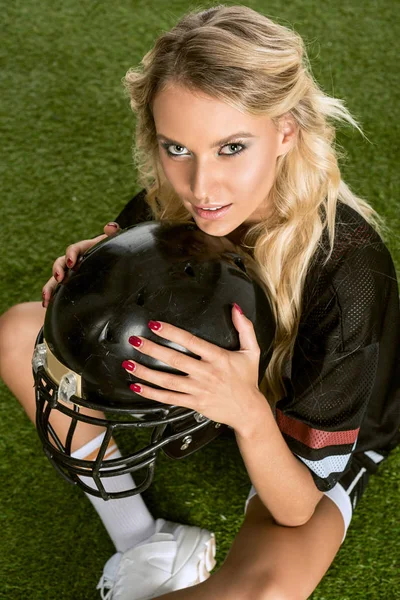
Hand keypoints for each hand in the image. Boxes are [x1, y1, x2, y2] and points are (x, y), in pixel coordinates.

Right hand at [41, 222, 120, 307]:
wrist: (117, 264)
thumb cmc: (115, 251)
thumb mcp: (116, 241)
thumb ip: (114, 232)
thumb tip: (109, 226)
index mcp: (84, 249)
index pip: (74, 249)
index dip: (71, 255)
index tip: (71, 263)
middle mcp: (74, 260)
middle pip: (60, 263)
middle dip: (57, 270)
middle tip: (59, 279)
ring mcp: (71, 273)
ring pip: (55, 278)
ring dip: (49, 287)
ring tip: (46, 298)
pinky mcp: (71, 284)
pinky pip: (58, 290)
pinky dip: (51, 296)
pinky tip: (46, 305)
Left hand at [122, 303, 268, 434]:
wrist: (249, 411)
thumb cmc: (247, 380)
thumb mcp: (252, 351)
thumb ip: (245, 328)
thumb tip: (236, 309)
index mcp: (218, 358)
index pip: (192, 342)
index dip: (172, 333)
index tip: (155, 325)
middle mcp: (206, 374)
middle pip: (175, 360)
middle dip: (152, 350)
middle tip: (136, 340)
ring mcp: (198, 390)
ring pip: (167, 381)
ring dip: (146, 372)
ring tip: (129, 363)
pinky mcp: (193, 403)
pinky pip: (169, 398)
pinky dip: (151, 393)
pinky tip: (137, 386)